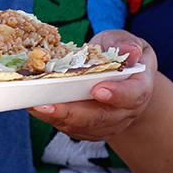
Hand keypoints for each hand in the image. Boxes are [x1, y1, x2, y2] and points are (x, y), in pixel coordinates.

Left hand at [27, 30, 156, 141]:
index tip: (98, 90)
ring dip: (57, 118)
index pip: (132, 95)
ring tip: (34, 105)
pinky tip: (34, 107)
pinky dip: (52, 120)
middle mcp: (125, 112)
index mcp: (139, 88)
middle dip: (72, 112)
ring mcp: (107, 124)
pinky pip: (72, 129)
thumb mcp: (124, 43)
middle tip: (47, 104)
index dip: (117, 94)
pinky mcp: (90, 130)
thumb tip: (130, 50)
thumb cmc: (120, 56)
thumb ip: (125, 44)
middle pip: (100, 118)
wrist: (124, 81)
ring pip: (83, 127)